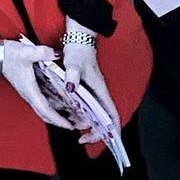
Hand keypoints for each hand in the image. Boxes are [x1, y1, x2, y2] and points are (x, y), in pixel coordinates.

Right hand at [0, 39, 73, 128]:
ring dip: (57, 114)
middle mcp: (29, 94)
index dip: (58, 119)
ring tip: (72, 114)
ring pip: (44, 108)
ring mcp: (29, 91)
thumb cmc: (8, 55)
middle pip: (45, 114)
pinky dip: (53, 104)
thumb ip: (42, 53)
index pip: (45, 110)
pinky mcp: (29, 87)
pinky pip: (43, 100)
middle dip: (59, 121)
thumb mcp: (26, 52)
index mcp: (30, 90)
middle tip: (75, 124)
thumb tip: (56, 54)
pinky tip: (62, 100)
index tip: (69, 126)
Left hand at [61, 25, 120, 144]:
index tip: (104, 140)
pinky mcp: (85, 90)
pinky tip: (68, 116)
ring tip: (72, 127)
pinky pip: (85, 107)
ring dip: (85, 123)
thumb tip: (71, 87)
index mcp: (100, 90)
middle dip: (94, 131)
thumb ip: (73, 74)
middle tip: (81, 138)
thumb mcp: (74, 62)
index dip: (111, 130)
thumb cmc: (79, 51)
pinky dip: (79, 115)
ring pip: (93, 114)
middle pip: (103, 119)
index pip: (111, 115)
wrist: (78, 39)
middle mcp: (98, 94)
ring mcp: (92, 92)